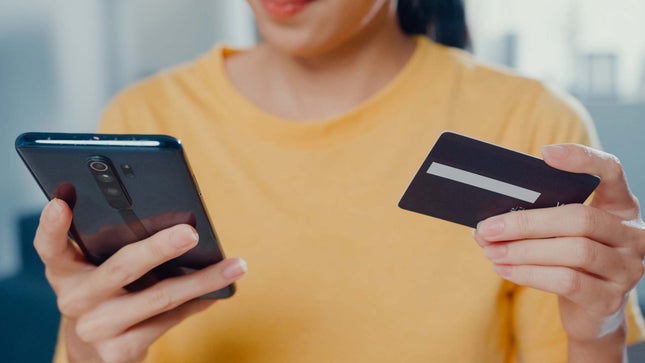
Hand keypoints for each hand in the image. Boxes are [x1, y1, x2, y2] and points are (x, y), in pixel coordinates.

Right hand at [34, 199, 246, 362]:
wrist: (95, 355)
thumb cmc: (106, 297)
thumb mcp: (99, 273)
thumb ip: (117, 249)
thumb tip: (180, 227)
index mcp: (64, 271)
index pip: (49, 246)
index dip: (52, 225)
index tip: (62, 202)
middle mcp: (73, 300)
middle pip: (121, 267)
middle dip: (159, 248)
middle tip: (191, 232)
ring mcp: (96, 329)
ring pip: (159, 297)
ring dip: (202, 279)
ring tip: (235, 265)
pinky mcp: (119, 353)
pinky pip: (169, 320)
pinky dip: (197, 302)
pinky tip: (218, 291)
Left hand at [474, 144, 644, 344]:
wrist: (588, 312)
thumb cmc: (566, 261)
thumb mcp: (557, 235)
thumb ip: (534, 220)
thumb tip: (486, 223)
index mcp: (619, 207)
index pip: (611, 172)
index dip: (582, 159)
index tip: (545, 153)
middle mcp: (631, 234)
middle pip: (579, 218)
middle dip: (526, 222)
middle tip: (488, 228)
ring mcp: (626, 268)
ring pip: (573, 251)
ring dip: (523, 251)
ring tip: (491, 251)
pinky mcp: (610, 298)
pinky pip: (568, 281)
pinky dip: (529, 274)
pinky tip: (504, 270)